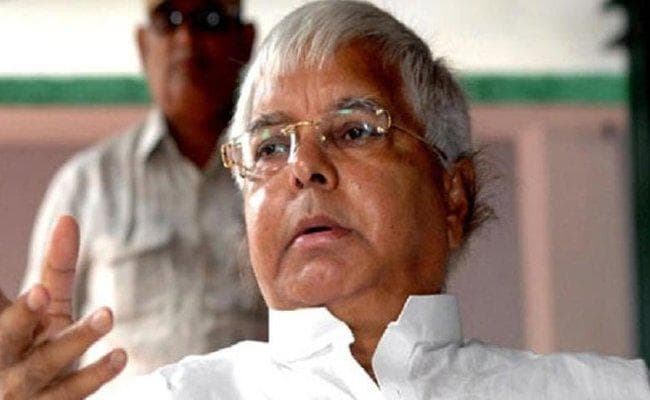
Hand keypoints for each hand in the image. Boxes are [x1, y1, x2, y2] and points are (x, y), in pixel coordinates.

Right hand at [0, 216, 125, 398]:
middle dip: (21, 315)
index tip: (31, 286)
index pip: (4, 314)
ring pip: (46, 365)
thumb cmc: (37, 343)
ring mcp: (26, 387)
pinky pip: (72, 394)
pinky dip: (96, 376)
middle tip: (41, 292)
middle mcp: (5, 357)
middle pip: (7, 337)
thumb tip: (68, 219)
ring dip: (76, 339)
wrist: (24, 396)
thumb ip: (57, 266)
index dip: (16, 304)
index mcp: (2, 330)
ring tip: (106, 314)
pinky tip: (119, 356)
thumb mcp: (45, 307)